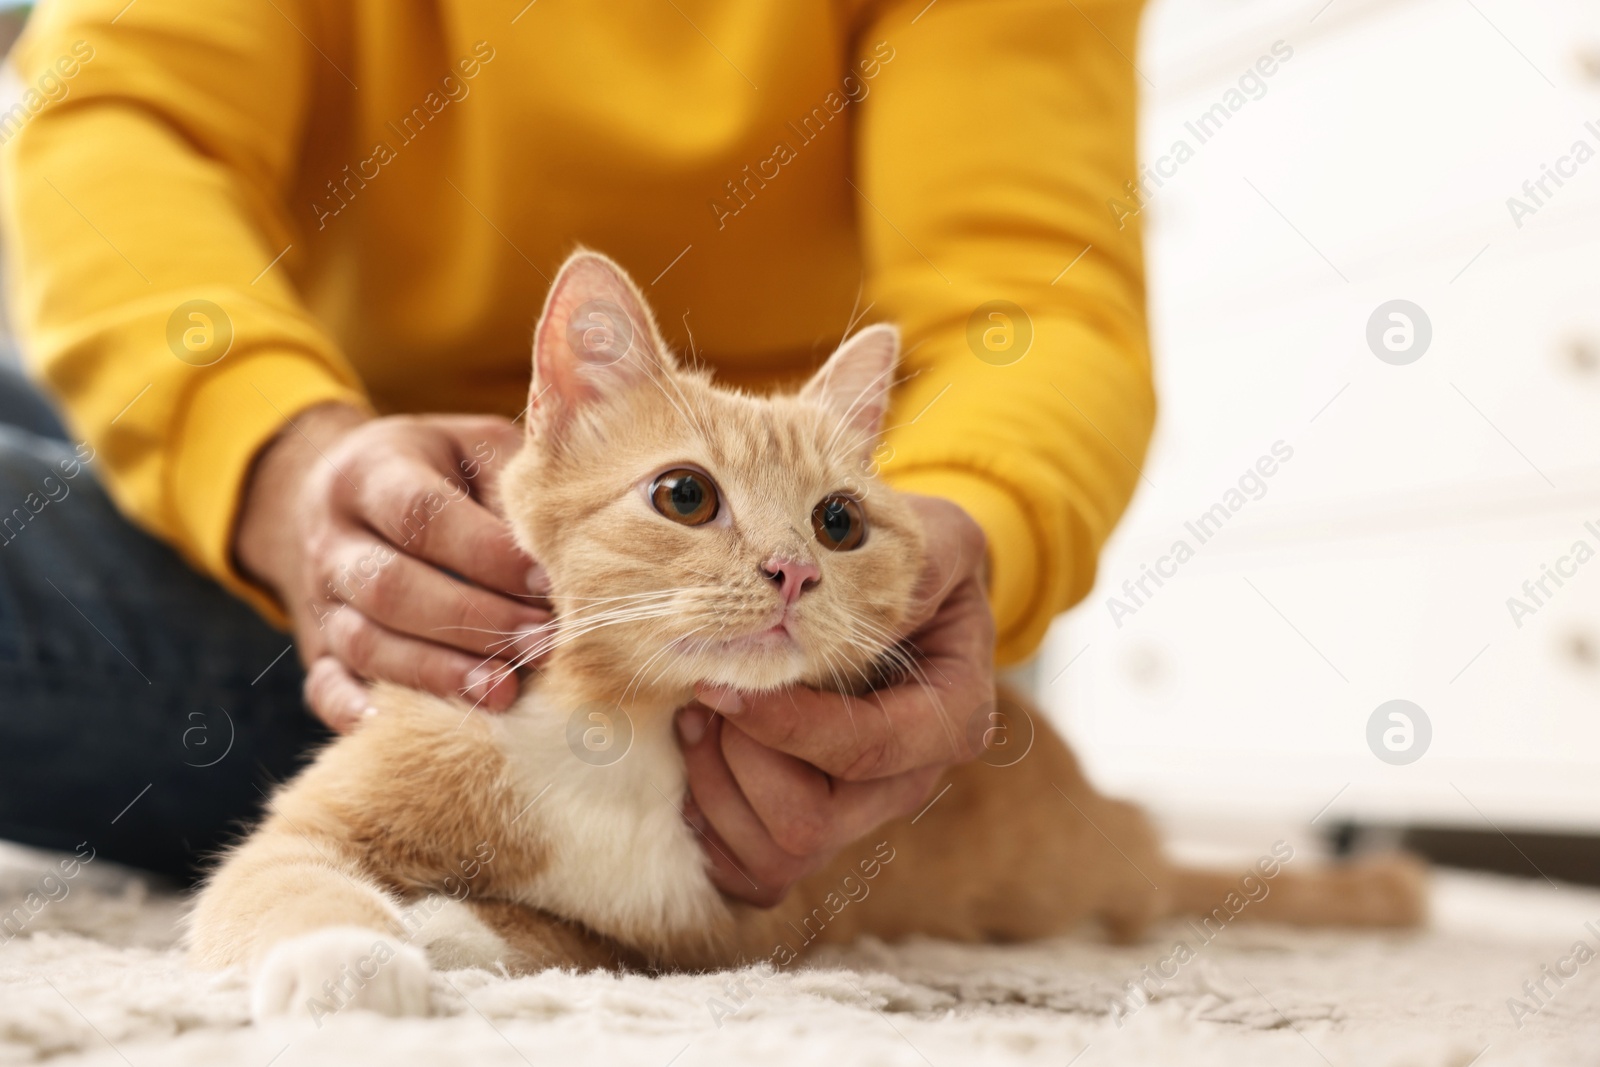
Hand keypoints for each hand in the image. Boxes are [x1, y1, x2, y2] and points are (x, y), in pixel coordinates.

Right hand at [235, 404, 548, 731]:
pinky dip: (354, 708)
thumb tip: (563, 554)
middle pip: (390, 586)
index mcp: (372, 471)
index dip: (488, 555)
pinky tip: (396, 725)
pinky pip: (323, 685)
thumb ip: (512, 489)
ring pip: (363, 641)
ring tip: (504, 692)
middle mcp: (334, 536)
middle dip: (473, 621)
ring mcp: (320, 597)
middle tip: (541, 645)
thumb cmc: (442, 471)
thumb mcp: (478, 449)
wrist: (349, 494)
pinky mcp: (317, 648)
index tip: (548, 585)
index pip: (423, 515)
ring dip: (436, 672)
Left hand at [675, 494, 994, 905]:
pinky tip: (699, 759)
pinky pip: (754, 876)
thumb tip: (849, 600)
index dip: (783, 724)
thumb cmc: (913, 562)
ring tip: (697, 718)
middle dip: (739, 761)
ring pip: (778, 855)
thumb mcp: (939, 539)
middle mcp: (909, 783)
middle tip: (705, 693)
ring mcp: (861, 815)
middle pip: (811, 822)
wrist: (895, 595)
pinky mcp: (813, 830)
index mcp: (951, 719)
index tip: (719, 681)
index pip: (863, 750)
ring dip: (717, 789)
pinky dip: (713, 828)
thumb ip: (918, 563)